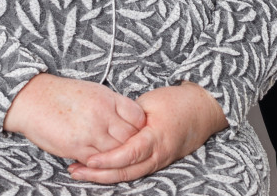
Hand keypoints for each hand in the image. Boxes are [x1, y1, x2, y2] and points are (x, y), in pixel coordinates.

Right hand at [2, 73, 146, 164]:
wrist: (34, 98)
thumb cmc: (63, 94)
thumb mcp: (93, 91)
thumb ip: (112, 105)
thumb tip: (127, 120)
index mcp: (107, 98)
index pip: (138, 117)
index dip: (140, 128)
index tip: (135, 133)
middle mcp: (102, 114)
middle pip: (130, 138)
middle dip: (131, 145)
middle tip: (127, 150)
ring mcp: (91, 132)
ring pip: (116, 153)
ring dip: (115, 158)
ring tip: (112, 159)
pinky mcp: (77, 147)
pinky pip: (97, 163)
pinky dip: (99, 165)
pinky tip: (96, 163)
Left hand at [67, 83, 227, 184]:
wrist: (202, 110)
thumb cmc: (177, 102)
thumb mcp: (151, 102)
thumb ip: (130, 117)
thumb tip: (108, 126)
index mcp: (156, 139)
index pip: (129, 154)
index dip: (108, 159)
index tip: (88, 159)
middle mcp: (157, 156)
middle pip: (125, 172)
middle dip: (98, 174)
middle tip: (74, 171)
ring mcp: (157, 162)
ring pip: (127, 175)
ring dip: (103, 176)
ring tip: (80, 172)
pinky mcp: (156, 162)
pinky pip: (133, 170)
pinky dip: (115, 171)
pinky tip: (99, 169)